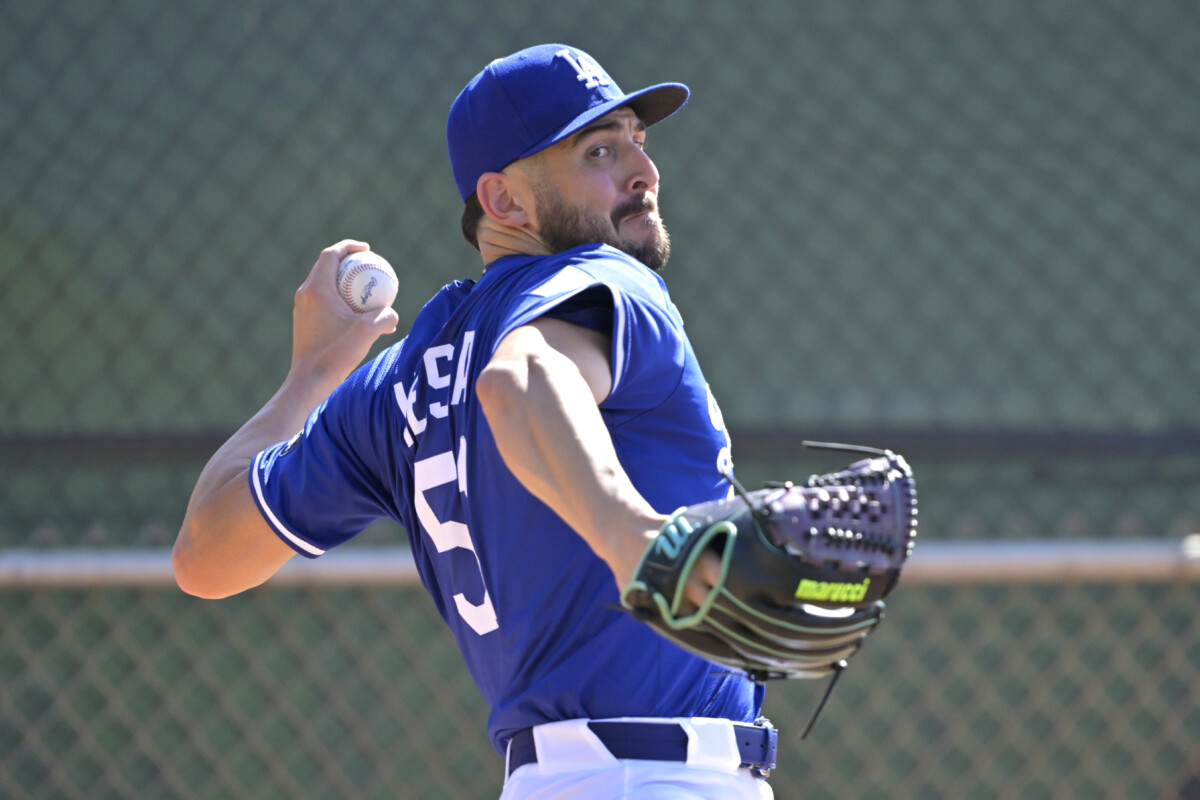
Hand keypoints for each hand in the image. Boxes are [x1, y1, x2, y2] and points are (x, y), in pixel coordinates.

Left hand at [290, 240, 398, 386]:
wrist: (310, 381)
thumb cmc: (336, 354)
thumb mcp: (368, 332)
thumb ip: (385, 317)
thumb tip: (392, 313)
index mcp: (317, 288)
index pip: (331, 254)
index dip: (349, 246)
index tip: (367, 250)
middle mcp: (305, 294)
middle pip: (326, 266)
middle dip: (348, 262)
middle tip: (368, 266)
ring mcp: (302, 308)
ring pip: (324, 284)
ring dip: (344, 282)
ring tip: (365, 290)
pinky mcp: (304, 322)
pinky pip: (323, 301)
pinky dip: (339, 299)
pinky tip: (357, 315)